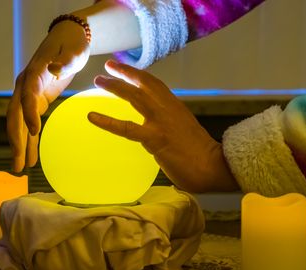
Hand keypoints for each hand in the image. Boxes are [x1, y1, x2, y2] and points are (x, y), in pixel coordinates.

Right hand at [7, 20, 90, 171]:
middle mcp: (25, 86)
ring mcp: (28, 94)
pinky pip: (29, 124)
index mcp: (34, 74)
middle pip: (15, 115)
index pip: (27, 96)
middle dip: (16, 140)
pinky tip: (32, 159)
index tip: (35, 132)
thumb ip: (65, 61)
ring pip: (19, 124)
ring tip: (21, 168)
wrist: (68, 38)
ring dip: (20, 146)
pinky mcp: (36, 100)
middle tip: (18, 163)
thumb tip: (54, 69)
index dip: (28, 113)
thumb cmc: (72, 44)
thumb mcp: (74, 50)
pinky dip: (30, 141)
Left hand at [88, 60, 238, 192]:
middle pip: (144, 84)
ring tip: (98, 80)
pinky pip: (126, 128)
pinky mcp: (154, 138)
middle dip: (124, 73)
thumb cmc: (201, 155)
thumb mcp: (185, 131)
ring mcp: (161, 122)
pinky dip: (107, 121)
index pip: (155, 84)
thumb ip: (169, 125)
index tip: (123, 68)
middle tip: (107, 67)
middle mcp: (168, 109)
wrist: (213, 166)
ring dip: (115, 86)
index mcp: (176, 107)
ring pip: (135, 97)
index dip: (138, 74)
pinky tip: (92, 116)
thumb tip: (156, 131)